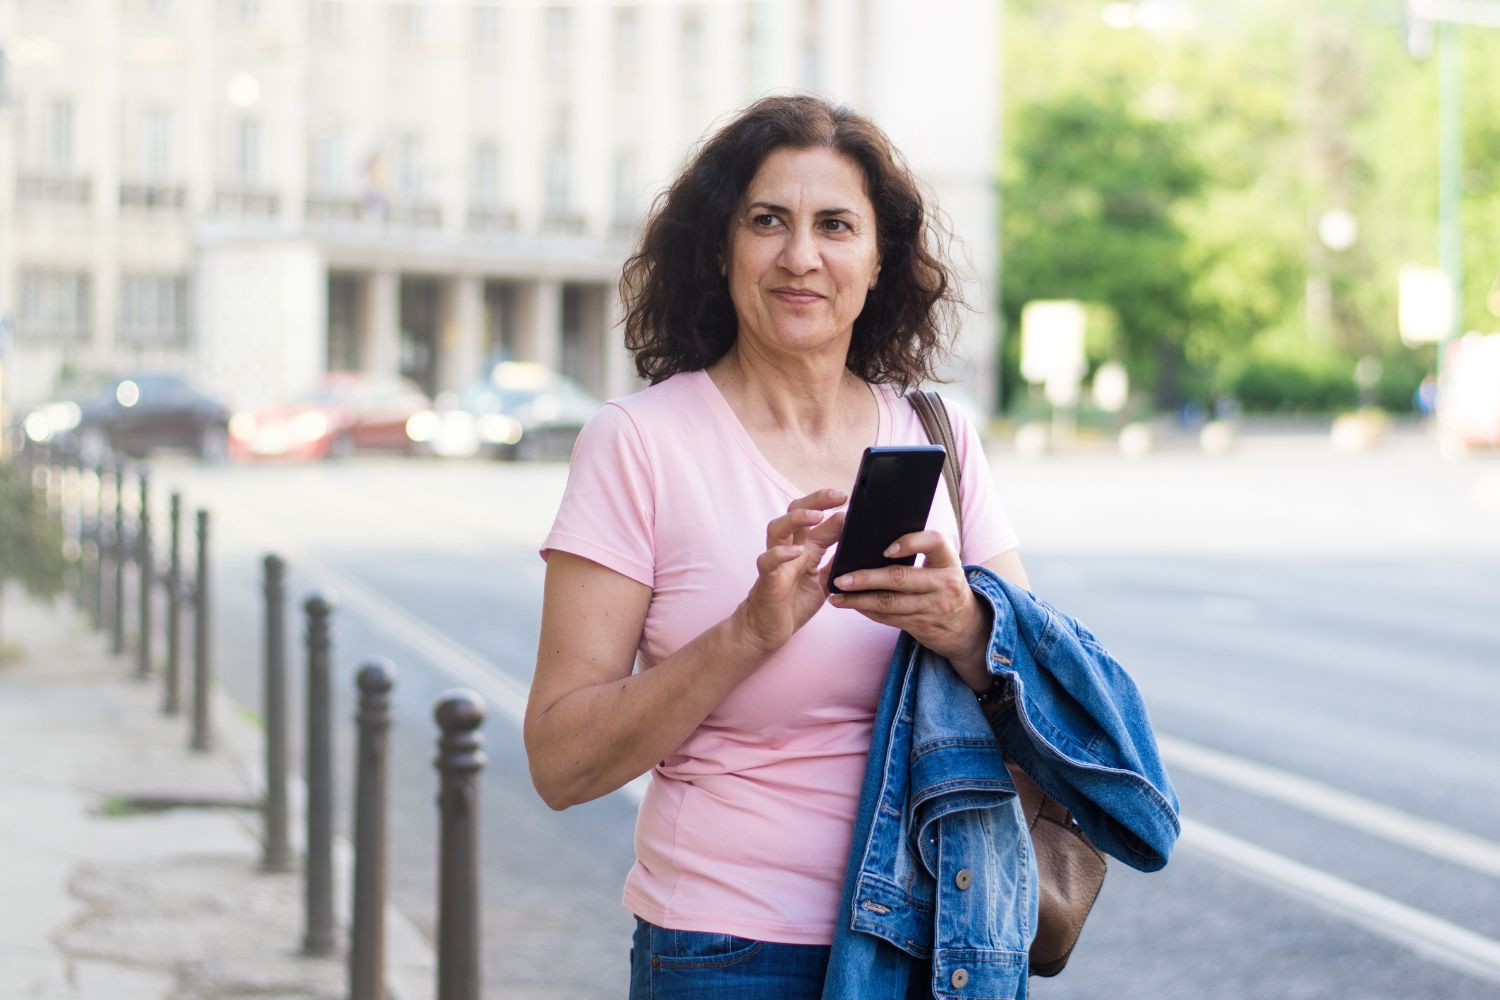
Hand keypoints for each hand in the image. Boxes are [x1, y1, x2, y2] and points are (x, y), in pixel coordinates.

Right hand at [734, 489, 846, 655]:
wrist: (767, 631)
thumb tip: (855, 541)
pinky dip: (780, 554)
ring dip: (796, 519)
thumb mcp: (824, 581)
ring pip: (777, 528)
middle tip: (839, 496)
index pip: (819, 520)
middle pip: (796, 512)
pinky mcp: (767, 579)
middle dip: (816, 500)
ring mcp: (776, 562)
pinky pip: (767, 561)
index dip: (834, 508)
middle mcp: (790, 550)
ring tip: (816, 516)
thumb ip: (836, 561)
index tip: (854, 501)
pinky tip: (796, 552)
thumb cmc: (794, 604)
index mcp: (805, 549)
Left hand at [826, 530, 991, 686]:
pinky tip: (851, 605)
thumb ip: (919, 553)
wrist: (968, 627)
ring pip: (889, 603)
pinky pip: (889, 618)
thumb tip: (872, 541)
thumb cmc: (945, 586)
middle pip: (900, 578)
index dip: (910, 542)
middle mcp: (944, 583)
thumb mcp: (942, 566)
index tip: (886, 548)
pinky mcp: (922, 625)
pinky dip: (867, 611)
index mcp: (948, 560)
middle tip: (840, 578)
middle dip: (866, 578)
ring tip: (836, 595)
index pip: (934, 542)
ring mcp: (934, 607)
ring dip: (858, 600)